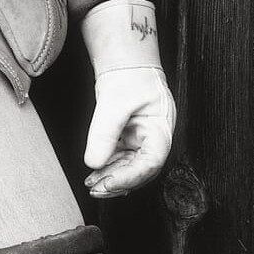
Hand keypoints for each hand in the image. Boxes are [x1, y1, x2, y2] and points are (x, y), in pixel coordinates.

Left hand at [84, 67, 175, 196]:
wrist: (126, 64)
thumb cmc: (130, 75)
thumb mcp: (114, 100)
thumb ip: (104, 132)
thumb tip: (94, 161)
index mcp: (161, 128)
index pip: (151, 162)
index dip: (130, 177)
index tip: (108, 183)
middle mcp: (154, 138)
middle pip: (140, 170)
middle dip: (118, 183)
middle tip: (96, 189)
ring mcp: (141, 140)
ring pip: (129, 168)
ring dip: (111, 178)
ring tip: (91, 184)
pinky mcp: (129, 140)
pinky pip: (121, 160)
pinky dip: (108, 169)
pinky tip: (94, 173)